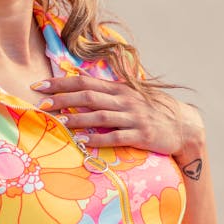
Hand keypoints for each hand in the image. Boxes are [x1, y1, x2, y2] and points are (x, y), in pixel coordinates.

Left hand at [32, 74, 203, 161]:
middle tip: (42, 104)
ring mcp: (133, 117)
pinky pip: (116, 136)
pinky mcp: (141, 135)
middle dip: (63, 99)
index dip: (60, 83)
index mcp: (119, 89)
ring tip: (59, 122)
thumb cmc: (153, 111)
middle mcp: (124, 100)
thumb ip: (108, 93)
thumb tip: (80, 88)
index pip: (84, 81)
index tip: (39, 85)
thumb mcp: (131, 96)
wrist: (184, 126)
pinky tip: (83, 142)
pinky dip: (98, 139)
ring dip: (78, 119)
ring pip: (100, 116)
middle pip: (88, 96)